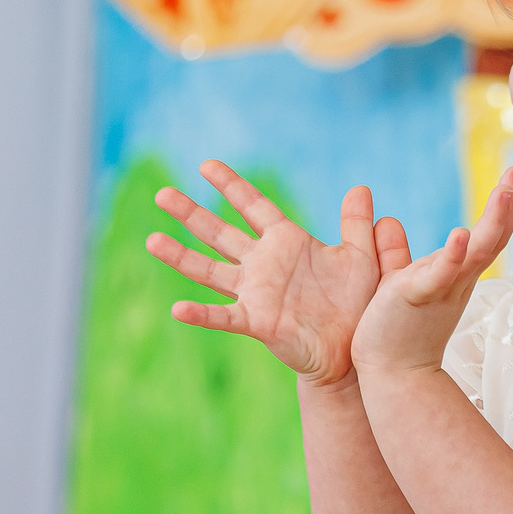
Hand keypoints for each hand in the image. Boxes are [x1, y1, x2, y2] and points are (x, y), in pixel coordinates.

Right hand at [145, 160, 400, 387]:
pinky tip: (177, 308)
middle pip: (220, 233)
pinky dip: (201, 314)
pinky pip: (224, 316)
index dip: (231, 186)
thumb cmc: (356, 302)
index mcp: (286, 241)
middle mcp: (263, 263)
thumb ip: (357, 224)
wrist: (353, 348)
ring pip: (210, 270)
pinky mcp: (257, 321)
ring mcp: (256, 292)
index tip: (205, 165)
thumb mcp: (361, 257)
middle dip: (191, 214)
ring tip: (151, 240)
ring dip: (181, 256)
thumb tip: (361, 187)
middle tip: (162, 194)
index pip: (254, 206)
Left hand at [349, 167, 512, 380]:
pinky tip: (462, 234)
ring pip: (478, 251)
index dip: (504, 206)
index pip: (488, 234)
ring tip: (507, 189)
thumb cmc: (394, 331)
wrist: (392, 375)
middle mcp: (458, 278)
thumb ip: (396, 251)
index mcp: (456, 272)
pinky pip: (439, 274)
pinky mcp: (419, 297)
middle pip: (494, 236)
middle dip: (508, 203)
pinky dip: (453, 255)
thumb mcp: (400, 280)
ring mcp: (443, 287)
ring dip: (494, 219)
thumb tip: (389, 220)